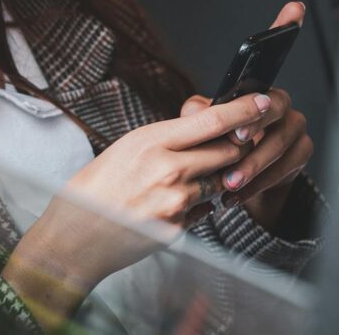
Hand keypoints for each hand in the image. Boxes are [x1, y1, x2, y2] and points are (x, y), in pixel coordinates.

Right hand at [0, 92, 267, 326]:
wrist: (73, 235)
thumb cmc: (94, 188)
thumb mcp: (126, 148)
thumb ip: (166, 139)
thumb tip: (204, 130)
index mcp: (151, 140)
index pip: (213, 121)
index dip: (245, 110)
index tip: (264, 103)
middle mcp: (167, 168)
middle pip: (227, 152)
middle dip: (232, 149)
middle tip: (225, 147)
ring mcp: (175, 201)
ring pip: (218, 182)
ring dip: (212, 180)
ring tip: (175, 183)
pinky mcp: (178, 228)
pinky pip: (204, 210)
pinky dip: (196, 206)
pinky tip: (166, 206)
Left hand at [183, 2, 314, 229]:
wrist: (231, 185)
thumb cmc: (212, 147)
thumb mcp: (196, 129)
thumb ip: (197, 116)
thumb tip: (199, 110)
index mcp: (253, 89)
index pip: (270, 53)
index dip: (285, 26)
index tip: (294, 8)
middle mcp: (279, 102)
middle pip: (275, 106)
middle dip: (255, 124)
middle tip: (235, 142)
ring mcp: (294, 127)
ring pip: (282, 141)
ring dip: (255, 163)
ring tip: (229, 181)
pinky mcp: (301, 153)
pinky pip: (288, 166)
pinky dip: (262, 181)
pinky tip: (240, 192)